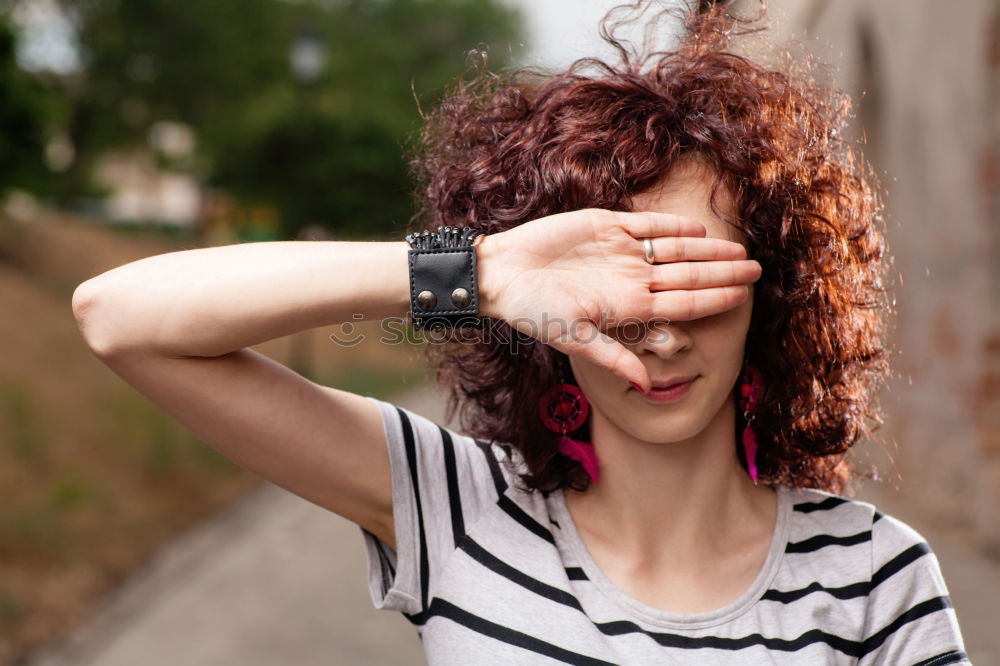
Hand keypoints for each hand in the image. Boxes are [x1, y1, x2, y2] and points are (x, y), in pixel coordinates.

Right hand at [476, 208, 761, 391]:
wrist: (502, 273)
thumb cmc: (532, 309)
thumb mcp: (572, 338)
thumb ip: (612, 357)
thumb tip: (647, 385)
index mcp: (629, 306)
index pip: (684, 302)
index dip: (716, 297)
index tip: (746, 296)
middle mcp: (631, 279)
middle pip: (688, 274)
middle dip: (724, 272)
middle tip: (759, 268)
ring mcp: (620, 252)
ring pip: (675, 248)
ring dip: (707, 247)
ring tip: (739, 247)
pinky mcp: (605, 225)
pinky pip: (646, 224)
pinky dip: (671, 225)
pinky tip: (697, 226)